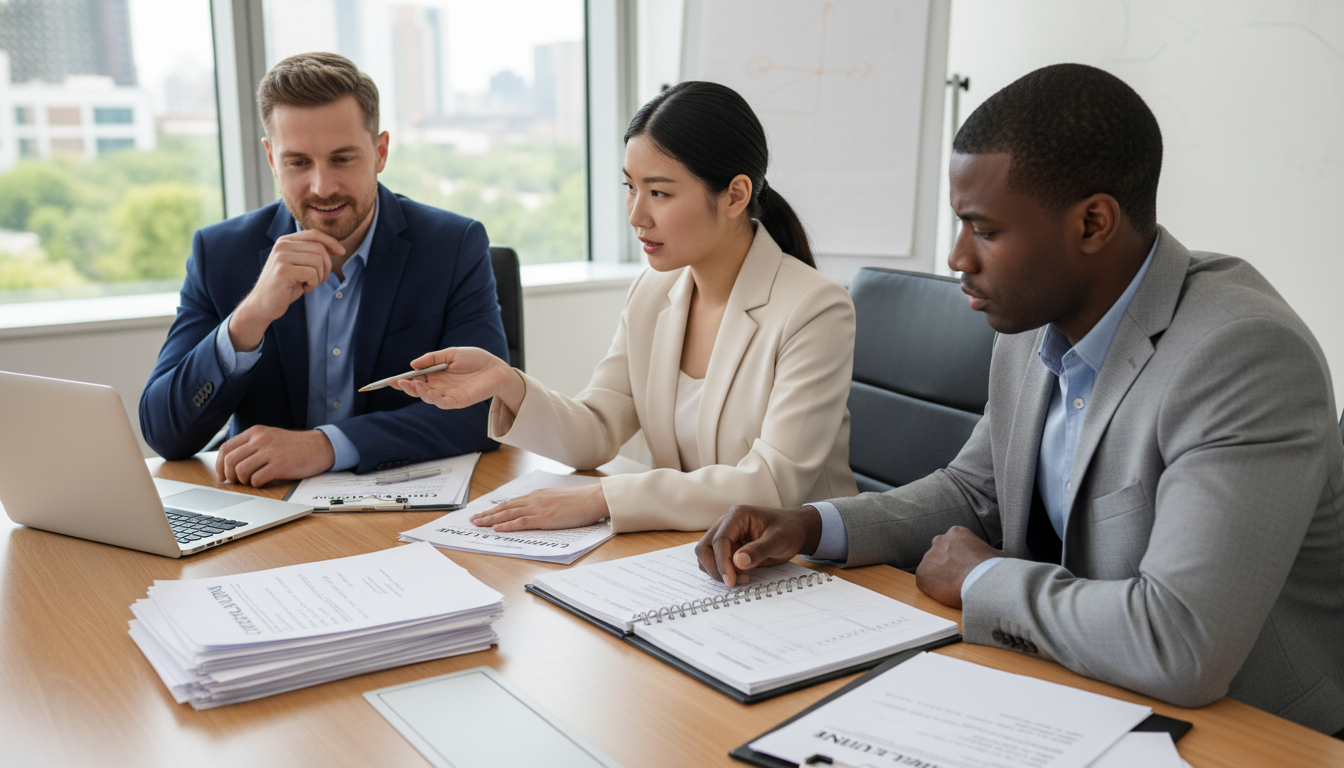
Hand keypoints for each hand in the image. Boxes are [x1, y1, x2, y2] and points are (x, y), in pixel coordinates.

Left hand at [215, 426, 335, 486]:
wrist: (320, 446)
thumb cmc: (295, 446)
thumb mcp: (271, 436)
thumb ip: (252, 444)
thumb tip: (231, 462)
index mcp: (256, 432)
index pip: (226, 447)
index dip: (220, 464)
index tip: (223, 474)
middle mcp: (260, 439)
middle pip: (230, 461)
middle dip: (229, 476)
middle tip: (236, 482)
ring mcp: (270, 452)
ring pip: (240, 470)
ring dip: (242, 481)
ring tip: (251, 481)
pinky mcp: (280, 465)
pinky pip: (256, 479)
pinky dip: (256, 484)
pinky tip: (263, 481)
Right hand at [229, 229, 343, 351]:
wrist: (263, 305)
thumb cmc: (286, 286)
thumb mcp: (300, 266)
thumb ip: (312, 254)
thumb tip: (337, 248)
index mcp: (286, 240)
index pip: (314, 234)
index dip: (331, 242)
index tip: (341, 252)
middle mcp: (282, 245)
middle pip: (319, 248)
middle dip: (327, 266)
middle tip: (320, 279)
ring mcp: (281, 256)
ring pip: (318, 261)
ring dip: (319, 277)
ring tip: (308, 284)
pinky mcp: (283, 270)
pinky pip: (312, 273)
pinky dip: (313, 284)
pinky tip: (303, 288)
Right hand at [391, 347, 524, 413]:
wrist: (496, 368)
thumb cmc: (475, 359)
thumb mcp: (451, 353)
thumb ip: (432, 358)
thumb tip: (412, 365)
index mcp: (435, 374)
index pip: (415, 379)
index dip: (402, 381)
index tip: (388, 380)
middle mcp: (438, 386)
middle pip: (417, 390)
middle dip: (406, 388)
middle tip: (398, 383)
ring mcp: (447, 395)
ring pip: (427, 397)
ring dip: (419, 392)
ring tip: (416, 383)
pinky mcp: (458, 401)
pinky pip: (443, 403)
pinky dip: (433, 398)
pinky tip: (428, 391)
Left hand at [468, 484, 609, 530]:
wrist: (592, 499)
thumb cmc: (580, 501)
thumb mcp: (558, 499)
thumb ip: (546, 504)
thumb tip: (539, 511)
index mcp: (537, 495)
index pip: (512, 502)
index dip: (496, 508)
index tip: (485, 512)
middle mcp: (534, 500)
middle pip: (505, 507)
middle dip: (487, 514)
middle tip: (473, 519)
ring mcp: (538, 509)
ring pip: (508, 514)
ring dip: (491, 520)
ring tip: (478, 524)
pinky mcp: (544, 518)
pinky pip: (521, 522)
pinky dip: (507, 526)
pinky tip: (496, 529)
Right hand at [695, 505, 822, 587]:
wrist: (796, 530)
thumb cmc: (789, 530)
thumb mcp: (779, 540)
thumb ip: (758, 550)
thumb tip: (738, 562)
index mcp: (737, 516)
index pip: (719, 540)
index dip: (722, 562)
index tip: (731, 581)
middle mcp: (726, 523)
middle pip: (705, 547)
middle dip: (715, 567)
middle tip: (733, 582)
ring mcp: (725, 535)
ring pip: (706, 555)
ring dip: (717, 571)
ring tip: (742, 578)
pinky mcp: (728, 547)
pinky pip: (715, 560)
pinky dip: (722, 571)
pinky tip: (740, 576)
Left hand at [915, 526, 1009, 608]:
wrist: (983, 583)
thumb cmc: (995, 569)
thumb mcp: (1000, 555)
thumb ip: (994, 554)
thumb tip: (1001, 559)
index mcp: (957, 533)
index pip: (952, 543)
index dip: (959, 556)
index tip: (966, 567)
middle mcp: (939, 541)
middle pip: (938, 552)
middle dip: (945, 563)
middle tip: (957, 577)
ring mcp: (929, 557)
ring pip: (931, 567)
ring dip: (939, 576)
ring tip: (954, 588)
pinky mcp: (922, 574)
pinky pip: (925, 581)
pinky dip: (933, 588)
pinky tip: (947, 593)